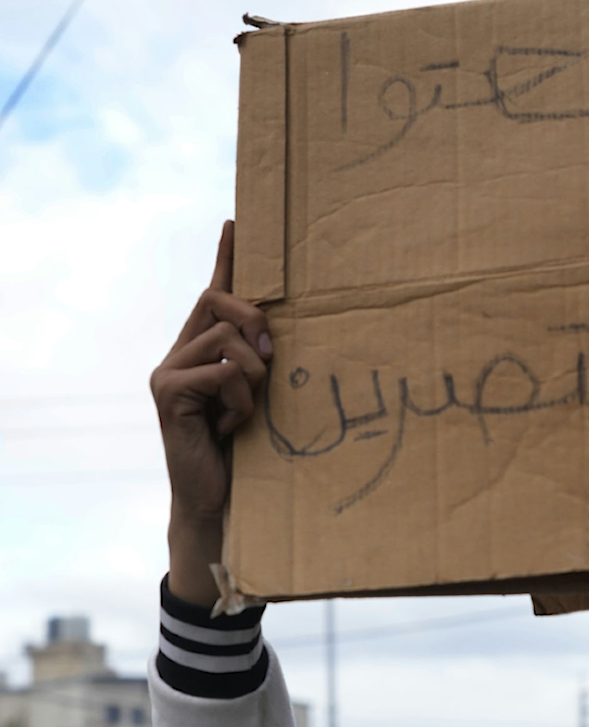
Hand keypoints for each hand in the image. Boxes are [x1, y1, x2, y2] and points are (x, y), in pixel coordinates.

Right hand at [150, 221, 271, 604]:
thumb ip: (261, 366)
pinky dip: (240, 398)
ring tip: (248, 410)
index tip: (238, 223)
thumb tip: (281, 336)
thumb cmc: (243, 455)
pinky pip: (222, 371)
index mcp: (201, 350)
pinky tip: (230, 425)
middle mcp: (178, 353)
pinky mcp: (169, 392)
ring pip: (227, 337)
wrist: (216, 503)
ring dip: (254, 373)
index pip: (213, 292)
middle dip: (255, 318)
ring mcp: (169, 371)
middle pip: (219, 300)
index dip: (227, 259)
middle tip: (273, 356)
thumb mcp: (259, 401)